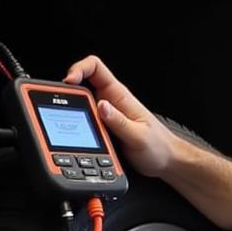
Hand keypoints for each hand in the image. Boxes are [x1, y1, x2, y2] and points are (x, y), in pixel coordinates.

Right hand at [64, 56, 177, 177]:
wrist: (166, 162)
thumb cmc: (159, 147)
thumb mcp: (138, 136)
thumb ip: (119, 122)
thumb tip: (101, 106)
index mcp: (120, 96)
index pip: (95, 68)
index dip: (79, 69)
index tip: (70, 82)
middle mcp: (111, 102)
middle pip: (82, 86)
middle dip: (70, 94)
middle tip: (65, 108)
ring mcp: (106, 115)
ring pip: (81, 105)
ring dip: (73, 112)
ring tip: (71, 123)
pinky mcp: (104, 129)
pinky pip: (86, 121)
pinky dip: (78, 125)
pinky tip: (78, 134)